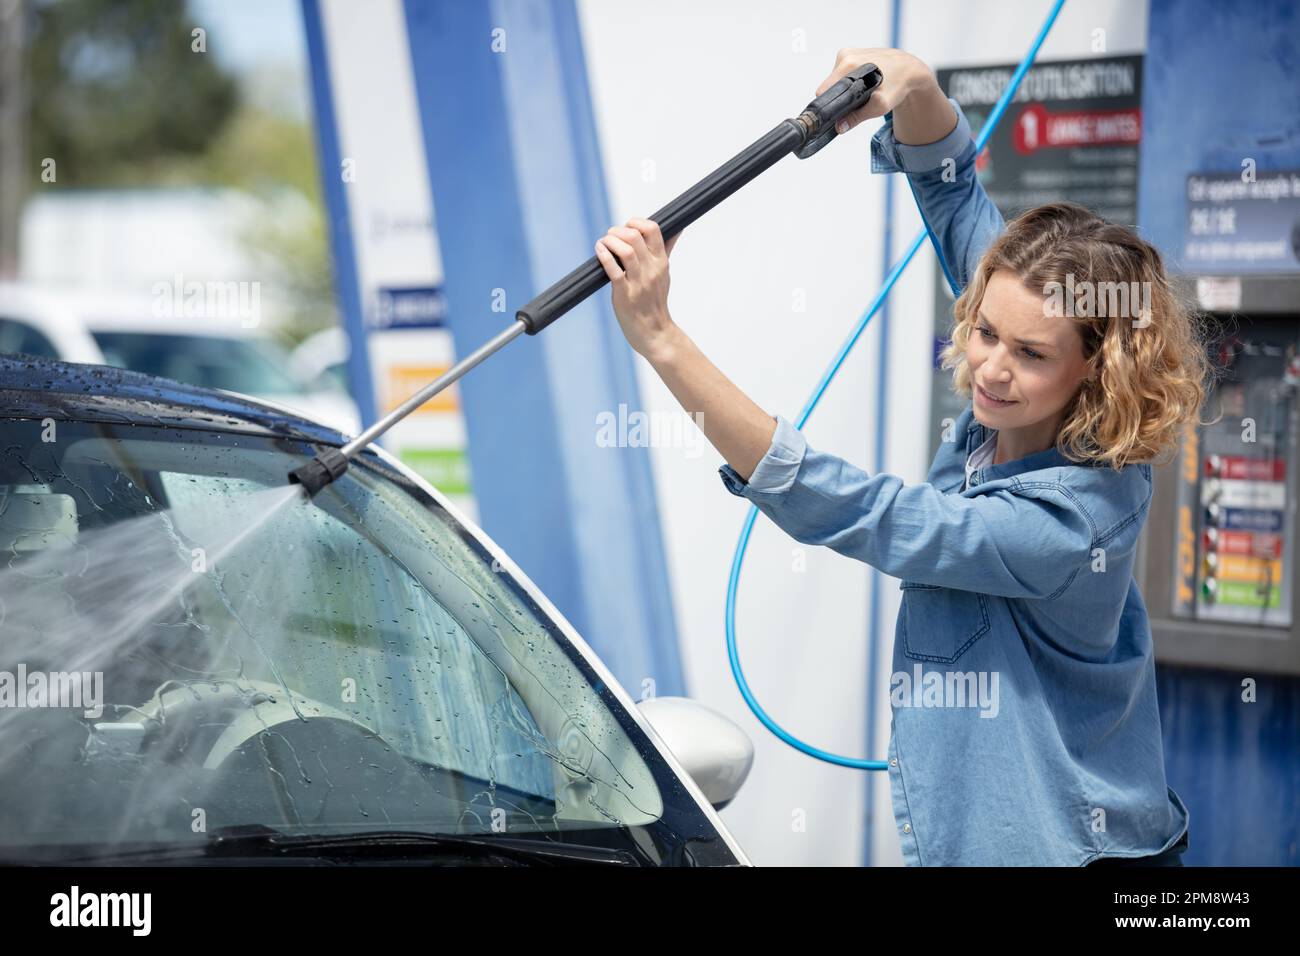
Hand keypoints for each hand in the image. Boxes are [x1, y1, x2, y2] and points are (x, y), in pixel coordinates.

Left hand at [594, 217, 680, 358]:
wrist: (655, 332)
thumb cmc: (655, 301)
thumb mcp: (665, 273)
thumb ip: (666, 249)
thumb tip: (677, 228)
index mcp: (661, 262)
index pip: (653, 229)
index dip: (636, 222)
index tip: (626, 228)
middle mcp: (651, 269)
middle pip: (635, 236)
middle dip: (618, 230)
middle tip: (611, 235)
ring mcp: (638, 282)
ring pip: (625, 251)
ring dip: (610, 241)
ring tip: (604, 242)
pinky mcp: (625, 294)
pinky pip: (614, 270)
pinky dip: (604, 255)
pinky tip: (599, 250)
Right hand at [814, 47, 930, 134]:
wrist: (909, 69)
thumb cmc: (897, 83)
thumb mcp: (879, 105)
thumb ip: (857, 117)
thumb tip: (839, 126)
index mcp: (849, 65)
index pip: (825, 90)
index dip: (829, 104)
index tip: (837, 111)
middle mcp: (845, 56)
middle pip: (830, 86)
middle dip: (840, 97)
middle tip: (858, 101)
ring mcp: (847, 53)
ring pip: (835, 80)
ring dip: (846, 89)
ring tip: (864, 90)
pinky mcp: (851, 53)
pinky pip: (842, 73)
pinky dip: (850, 81)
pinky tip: (864, 82)